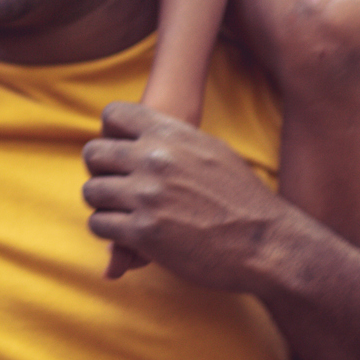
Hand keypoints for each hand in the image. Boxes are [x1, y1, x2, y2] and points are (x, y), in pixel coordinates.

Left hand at [81, 101, 294, 293]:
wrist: (268, 245)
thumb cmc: (243, 200)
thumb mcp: (212, 152)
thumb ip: (173, 140)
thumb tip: (138, 135)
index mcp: (172, 135)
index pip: (112, 114)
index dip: (110, 134)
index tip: (121, 155)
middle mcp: (155, 160)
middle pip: (93, 153)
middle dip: (100, 172)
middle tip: (117, 189)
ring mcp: (146, 196)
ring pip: (91, 192)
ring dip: (104, 205)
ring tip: (125, 214)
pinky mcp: (143, 233)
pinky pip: (99, 225)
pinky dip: (110, 232)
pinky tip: (129, 235)